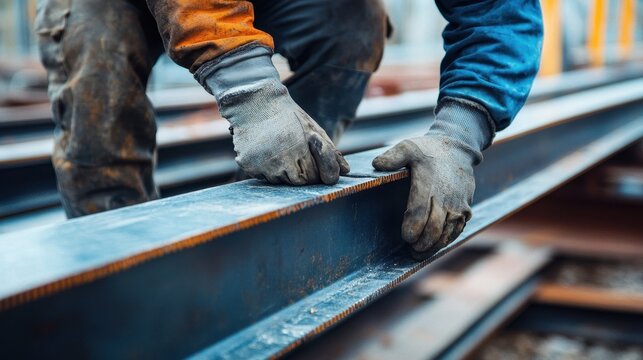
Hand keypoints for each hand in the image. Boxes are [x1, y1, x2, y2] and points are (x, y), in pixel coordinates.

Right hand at [198, 45, 348, 184]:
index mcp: (301, 148)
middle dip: (303, 173)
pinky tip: (267, 153)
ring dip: (285, 172)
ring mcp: (264, 164)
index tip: (314, 163)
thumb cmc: (288, 116)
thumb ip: (330, 151)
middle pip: (300, 182)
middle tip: (297, 155)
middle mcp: (282, 159)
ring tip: (281, 151)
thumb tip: (345, 171)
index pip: (315, 177)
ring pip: (282, 182)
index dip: (317, 172)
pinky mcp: (249, 166)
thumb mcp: (313, 129)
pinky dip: (268, 170)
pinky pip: (264, 178)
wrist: (254, 103)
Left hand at [373, 135, 475, 252]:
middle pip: (434, 228)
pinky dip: (446, 240)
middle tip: (411, 250)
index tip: (406, 237)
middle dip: (422, 243)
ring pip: (447, 233)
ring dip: (434, 246)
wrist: (458, 149)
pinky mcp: (466, 208)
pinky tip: (434, 245)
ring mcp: (458, 204)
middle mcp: (445, 196)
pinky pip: (458, 230)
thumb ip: (392, 157)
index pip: (419, 212)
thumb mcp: (408, 147)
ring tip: (419, 253)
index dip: (412, 229)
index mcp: (428, 183)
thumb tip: (376, 164)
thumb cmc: (428, 151)